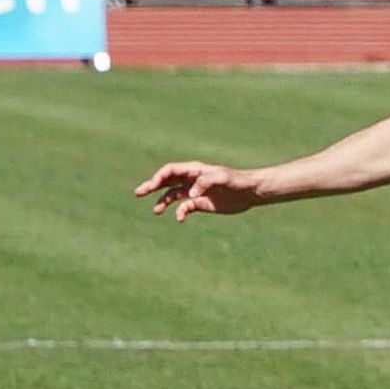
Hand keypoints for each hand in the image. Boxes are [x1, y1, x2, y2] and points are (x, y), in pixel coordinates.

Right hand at [133, 161, 263, 220]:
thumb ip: (205, 182)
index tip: (152, 185)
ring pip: (172, 195)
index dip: (159, 176)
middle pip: (166, 181)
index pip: (171, 170)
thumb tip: (190, 194)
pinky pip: (185, 208)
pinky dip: (180, 212)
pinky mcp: (201, 204)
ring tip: (155, 211)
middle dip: (152, 186)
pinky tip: (180, 218)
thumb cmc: (237, 181)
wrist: (250, 192)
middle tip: (138, 193)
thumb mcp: (222, 178)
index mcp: (194, 170)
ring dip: (162, 202)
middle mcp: (191, 179)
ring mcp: (195, 192)